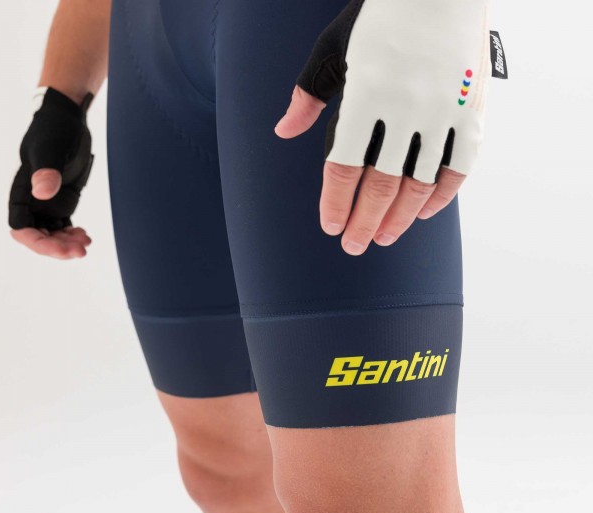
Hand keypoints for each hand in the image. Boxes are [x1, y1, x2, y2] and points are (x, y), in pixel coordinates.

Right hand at [8, 87, 94, 258]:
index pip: (20, 226)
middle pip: (38, 236)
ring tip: (85, 244)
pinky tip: (86, 235)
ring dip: (67, 243)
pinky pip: (64, 226)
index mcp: (20, 191)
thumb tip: (41, 193)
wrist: (67, 117)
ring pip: (53, 234)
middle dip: (57, 247)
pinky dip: (73, 234)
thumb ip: (45, 171)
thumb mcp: (50, 148)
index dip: (36, 241)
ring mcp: (47, 202)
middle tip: (80, 251)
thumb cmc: (53, 129)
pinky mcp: (62, 200)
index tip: (57, 248)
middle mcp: (32, 200)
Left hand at [276, 0, 489, 255]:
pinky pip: (460, 165)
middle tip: (354, 246)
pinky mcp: (472, 109)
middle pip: (382, 185)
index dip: (336, 203)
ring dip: (400, 218)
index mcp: (365, 96)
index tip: (330, 227)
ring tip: (384, 238)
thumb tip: (283, 132)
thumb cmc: (380, 16)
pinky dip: (443, 194)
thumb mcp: (331, 49)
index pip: (343, 168)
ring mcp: (443, 110)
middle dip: (365, 222)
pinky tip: (424, 213)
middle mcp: (405, 108)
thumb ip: (307, 95)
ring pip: (420, 183)